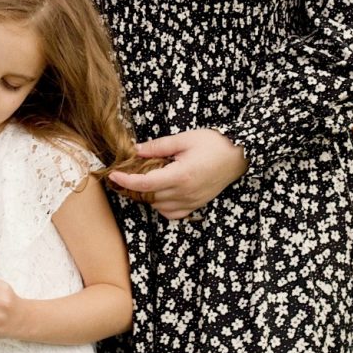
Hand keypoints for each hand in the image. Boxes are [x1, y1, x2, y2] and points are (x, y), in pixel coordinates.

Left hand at [108, 128, 247, 219]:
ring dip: (147, 196)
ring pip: (158, 207)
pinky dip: (161, 205)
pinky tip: (160, 192)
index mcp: (180, 176)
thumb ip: (158, 147)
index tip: (113, 175)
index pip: (145, 184)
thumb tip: (136, 150)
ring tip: (144, 179)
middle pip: (149, 197)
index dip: (126, 181)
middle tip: (126, 172)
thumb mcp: (184, 139)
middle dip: (133, 187)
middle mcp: (184, 193)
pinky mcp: (196, 205)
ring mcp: (191, 202)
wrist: (239, 155)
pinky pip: (172, 213)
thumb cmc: (213, 144)